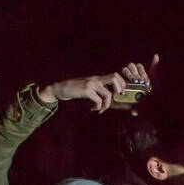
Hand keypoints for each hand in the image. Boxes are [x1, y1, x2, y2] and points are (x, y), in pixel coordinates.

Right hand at [37, 53, 158, 113]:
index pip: (116, 75)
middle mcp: (96, 79)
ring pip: (108, 93)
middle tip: (117, 97)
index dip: (122, 83)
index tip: (121, 93)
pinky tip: (94, 109)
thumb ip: (99, 89)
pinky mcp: (85, 90)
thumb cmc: (76, 89)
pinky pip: (98, 100)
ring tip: (101, 109)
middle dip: (120, 89)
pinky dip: (98, 107)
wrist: (61, 88)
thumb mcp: (89, 87)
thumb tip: (111, 98)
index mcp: (99, 78)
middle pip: (115, 77)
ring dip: (107, 105)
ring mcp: (91, 84)